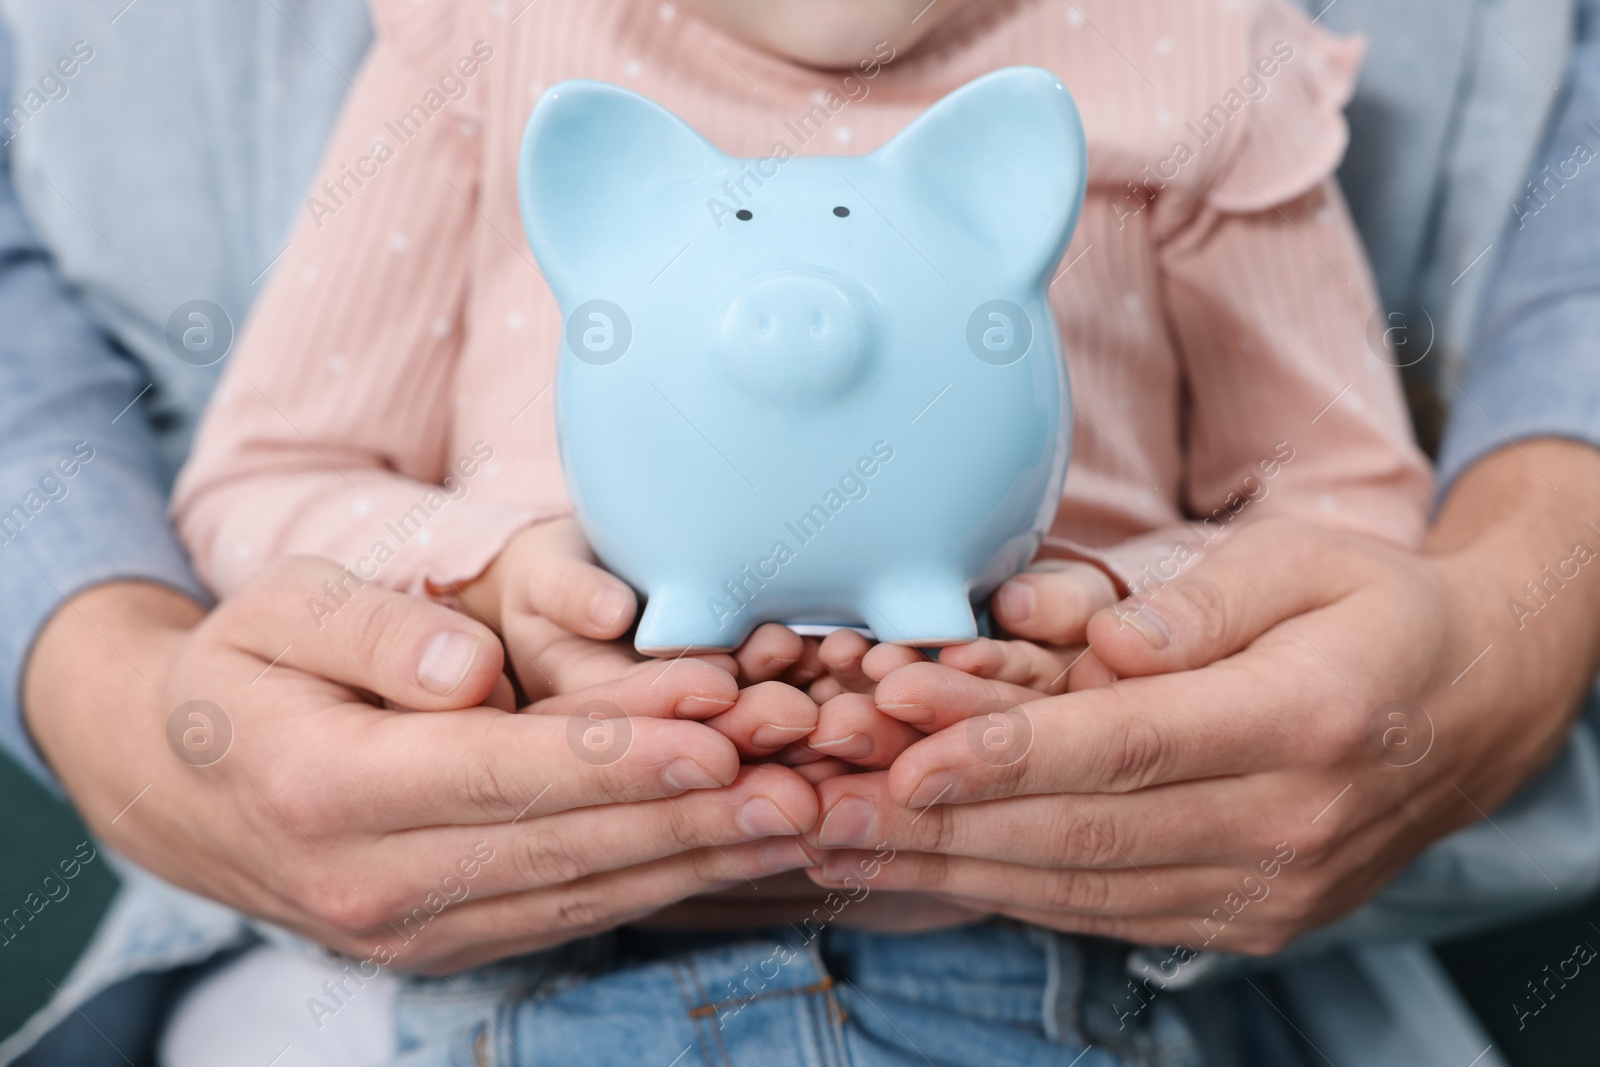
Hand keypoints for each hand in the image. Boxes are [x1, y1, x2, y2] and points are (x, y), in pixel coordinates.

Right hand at [25, 559, 819, 972]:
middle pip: (559, 844)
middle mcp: (369, 878)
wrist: (179, 783)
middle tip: (799, 787)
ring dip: (695, 860)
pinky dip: (657, 884)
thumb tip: (466, 666)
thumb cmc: (243, 671)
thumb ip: (368, 630)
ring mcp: (408, 928)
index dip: (614, 756)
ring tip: (798, 822)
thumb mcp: (277, 612)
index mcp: (326, 784)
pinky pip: (566, 914)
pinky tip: (733, 852)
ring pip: (578, 892)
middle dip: (688, 817)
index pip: (496, 770)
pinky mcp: (444, 943)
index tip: (716, 735)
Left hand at [805, 441, 1599, 952]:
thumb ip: (1207, 601)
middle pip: (1084, 831)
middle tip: (825, 811)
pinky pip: (1107, 911)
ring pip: (1081, 886)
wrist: (1479, 707)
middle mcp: (1289, 824)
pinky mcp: (1249, 919)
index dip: (1006, 753)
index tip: (902, 753)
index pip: (1129, 745)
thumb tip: (1113, 642)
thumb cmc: (1375, 612)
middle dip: (940, 825)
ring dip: (951, 869)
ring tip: (844, 847)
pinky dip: (1009, 890)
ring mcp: (1271, 889)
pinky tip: (927, 868)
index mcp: (1306, 720)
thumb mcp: (1310, 561)